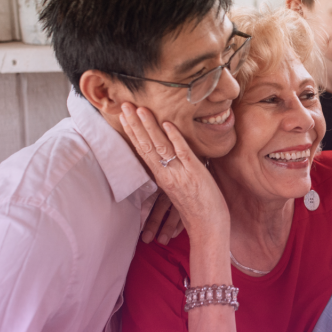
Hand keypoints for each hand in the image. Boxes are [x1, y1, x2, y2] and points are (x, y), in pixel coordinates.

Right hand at [120, 102, 228, 238]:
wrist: (208, 227)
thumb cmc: (196, 208)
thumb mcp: (178, 188)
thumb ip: (172, 171)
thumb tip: (170, 153)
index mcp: (161, 177)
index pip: (142, 150)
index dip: (133, 132)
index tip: (123, 116)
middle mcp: (166, 174)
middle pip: (146, 145)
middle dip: (135, 124)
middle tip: (124, 104)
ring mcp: (180, 173)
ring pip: (160, 146)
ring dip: (149, 126)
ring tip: (140, 109)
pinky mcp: (195, 173)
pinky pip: (183, 152)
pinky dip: (175, 137)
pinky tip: (167, 124)